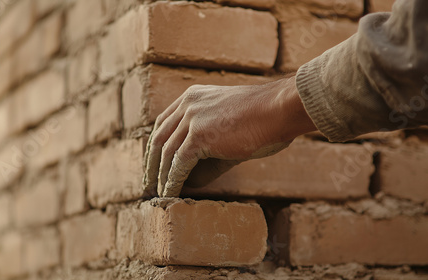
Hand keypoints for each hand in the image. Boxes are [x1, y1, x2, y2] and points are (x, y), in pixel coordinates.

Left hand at [143, 76, 315, 196]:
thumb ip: (208, 145)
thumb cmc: (264, 118)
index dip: (155, 146)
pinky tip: (169, 193)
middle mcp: (188, 104)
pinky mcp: (199, 135)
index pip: (163, 123)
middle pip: (159, 137)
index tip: (151, 164)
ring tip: (157, 194)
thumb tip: (192, 177)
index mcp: (193, 97)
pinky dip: (172, 181)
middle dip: (150, 163)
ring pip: (166, 152)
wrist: (280, 110)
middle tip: (148, 183)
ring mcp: (192, 117)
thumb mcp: (229, 124)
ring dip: (159, 176)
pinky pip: (178, 163)